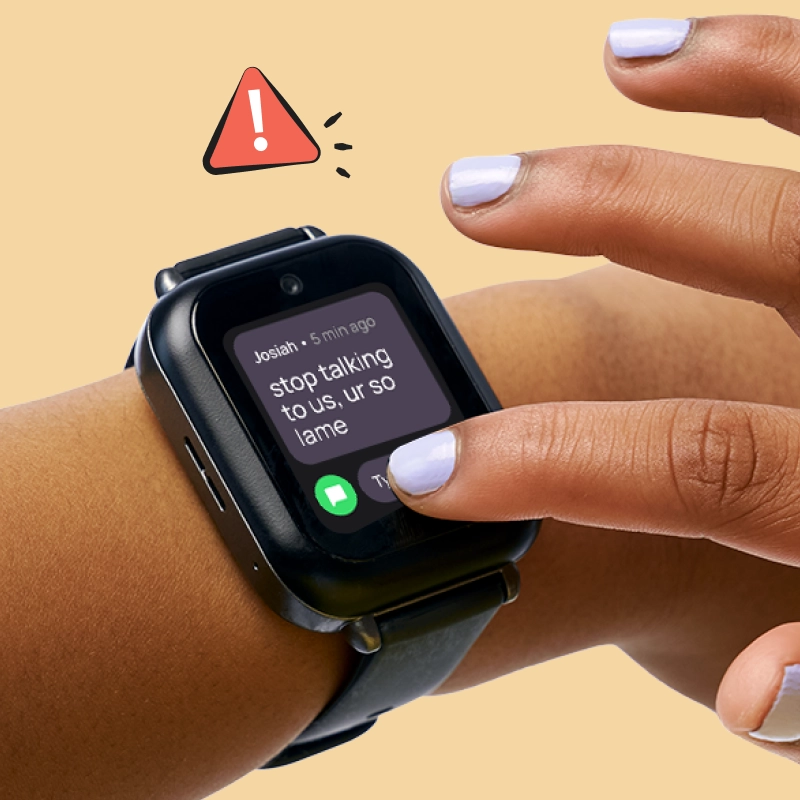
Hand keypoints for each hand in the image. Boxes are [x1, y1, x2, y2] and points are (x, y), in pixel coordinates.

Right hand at [389, 14, 799, 757]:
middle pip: (762, 246)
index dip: (551, 462)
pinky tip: (710, 53)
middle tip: (469, 198)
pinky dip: (790, 72)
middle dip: (595, 209)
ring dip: (732, 81)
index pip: (704, 459)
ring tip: (623, 60)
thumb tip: (752, 696)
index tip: (428, 468)